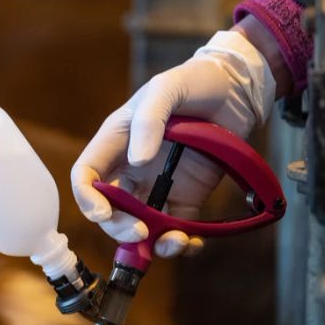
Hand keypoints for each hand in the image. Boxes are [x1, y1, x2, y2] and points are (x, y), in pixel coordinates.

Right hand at [71, 30, 276, 256]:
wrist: (238, 88)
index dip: (86, 197)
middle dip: (119, 227)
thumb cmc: (194, 81)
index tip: (102, 213)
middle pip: (110, 209)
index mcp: (116, 144)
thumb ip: (149, 120)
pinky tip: (192, 243)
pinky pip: (176, 228)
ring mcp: (158, 186)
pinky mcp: (187, 198)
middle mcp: (131, 169)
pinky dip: (182, 243)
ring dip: (151, 242)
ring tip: (175, 242)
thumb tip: (137, 162)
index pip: (87, 176)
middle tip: (141, 233)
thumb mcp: (166, 88)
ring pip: (141, 225)